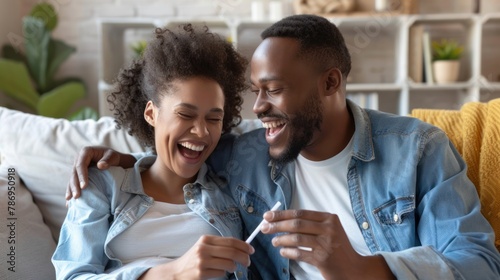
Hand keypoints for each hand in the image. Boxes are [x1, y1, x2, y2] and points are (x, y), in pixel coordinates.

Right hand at [66, 146, 136, 199]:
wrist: (112, 159)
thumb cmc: (113, 157)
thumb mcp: (113, 156)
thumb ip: (108, 160)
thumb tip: (100, 165)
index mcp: (85, 152)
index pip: (81, 165)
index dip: (81, 176)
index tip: (84, 187)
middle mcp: (79, 159)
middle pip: (74, 173)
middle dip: (74, 185)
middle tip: (76, 196)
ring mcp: (77, 167)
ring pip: (72, 178)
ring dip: (71, 189)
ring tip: (69, 200)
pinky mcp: (78, 174)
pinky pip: (73, 182)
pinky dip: (71, 190)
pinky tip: (69, 201)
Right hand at [139, 235, 253, 279]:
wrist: (175, 273)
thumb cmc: (193, 261)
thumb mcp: (203, 248)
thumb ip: (219, 246)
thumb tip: (241, 247)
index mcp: (206, 239)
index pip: (230, 240)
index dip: (244, 245)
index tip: (251, 250)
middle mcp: (204, 248)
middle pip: (232, 251)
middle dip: (244, 257)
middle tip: (248, 262)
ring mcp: (202, 260)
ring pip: (229, 263)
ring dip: (234, 267)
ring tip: (231, 268)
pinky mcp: (201, 273)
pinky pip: (221, 273)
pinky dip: (224, 273)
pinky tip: (219, 272)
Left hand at [261, 210, 393, 279]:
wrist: (354, 268)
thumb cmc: (337, 248)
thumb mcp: (329, 230)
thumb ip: (310, 224)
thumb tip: (281, 219)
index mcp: (330, 218)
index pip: (300, 213)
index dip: (282, 214)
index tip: (267, 215)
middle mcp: (329, 229)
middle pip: (296, 223)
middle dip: (277, 225)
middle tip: (264, 228)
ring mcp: (326, 244)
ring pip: (296, 238)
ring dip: (281, 240)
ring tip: (274, 241)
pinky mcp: (323, 259)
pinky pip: (299, 253)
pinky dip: (288, 252)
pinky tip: (283, 252)